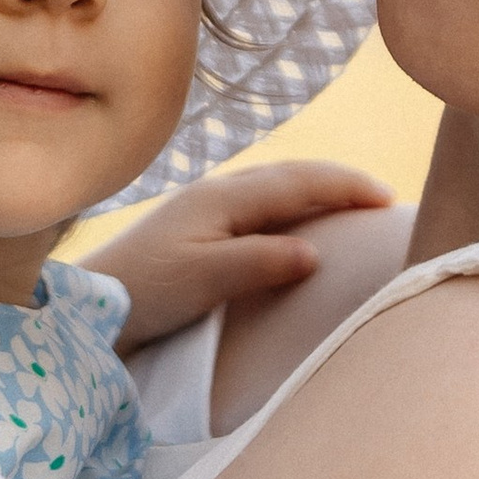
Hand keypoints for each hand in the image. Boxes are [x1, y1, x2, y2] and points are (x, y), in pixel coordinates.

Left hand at [101, 162, 392, 351]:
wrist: (90, 303)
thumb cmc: (144, 292)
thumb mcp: (203, 280)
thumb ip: (258, 263)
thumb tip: (314, 253)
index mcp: (224, 198)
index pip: (299, 182)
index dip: (345, 187)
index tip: (388, 198)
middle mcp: (217, 192)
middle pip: (290, 175)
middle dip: (338, 181)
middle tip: (382, 197)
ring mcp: (206, 205)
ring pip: (274, 185)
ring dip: (315, 189)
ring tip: (350, 203)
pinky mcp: (197, 224)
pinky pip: (260, 201)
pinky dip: (292, 203)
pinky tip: (296, 220)